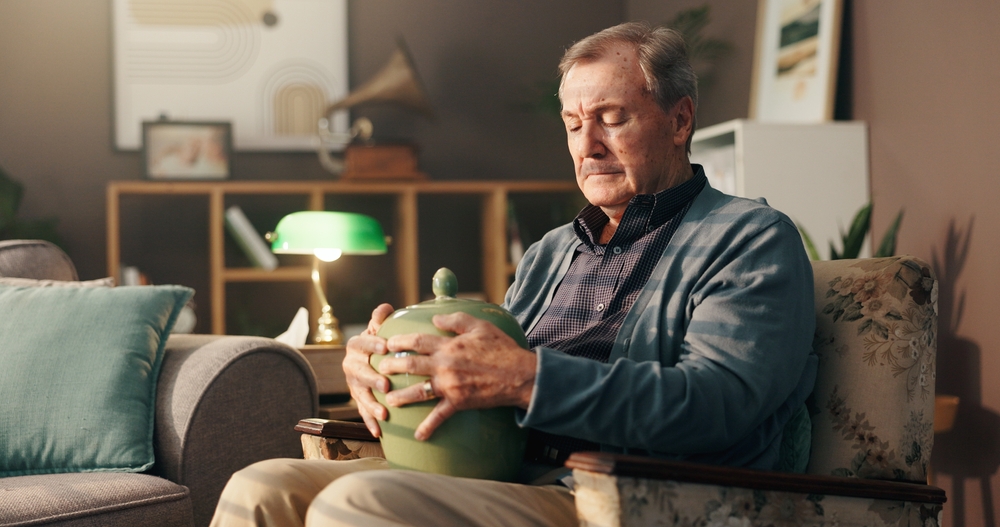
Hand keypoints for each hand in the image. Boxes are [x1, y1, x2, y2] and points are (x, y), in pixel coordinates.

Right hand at [342, 303, 394, 436]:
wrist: (369, 359)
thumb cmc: (380, 342)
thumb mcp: (378, 329)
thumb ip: (380, 319)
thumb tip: (385, 308)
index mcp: (356, 346)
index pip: (362, 343)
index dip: (372, 343)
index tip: (386, 346)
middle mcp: (351, 365)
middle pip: (360, 372)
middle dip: (372, 379)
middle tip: (386, 385)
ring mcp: (354, 384)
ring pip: (360, 395)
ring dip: (371, 405)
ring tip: (384, 413)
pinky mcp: (358, 399)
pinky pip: (362, 412)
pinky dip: (369, 422)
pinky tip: (379, 432)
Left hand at [377, 312, 536, 440]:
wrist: (519, 375)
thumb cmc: (502, 348)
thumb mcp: (481, 326)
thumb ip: (456, 319)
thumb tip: (435, 317)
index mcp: (449, 346)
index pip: (417, 341)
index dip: (399, 341)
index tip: (388, 343)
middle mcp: (446, 365)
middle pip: (411, 365)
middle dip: (392, 366)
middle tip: (380, 368)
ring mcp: (451, 385)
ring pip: (419, 391)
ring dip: (401, 396)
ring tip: (388, 398)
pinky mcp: (459, 402)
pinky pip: (440, 416)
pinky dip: (428, 427)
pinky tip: (418, 435)